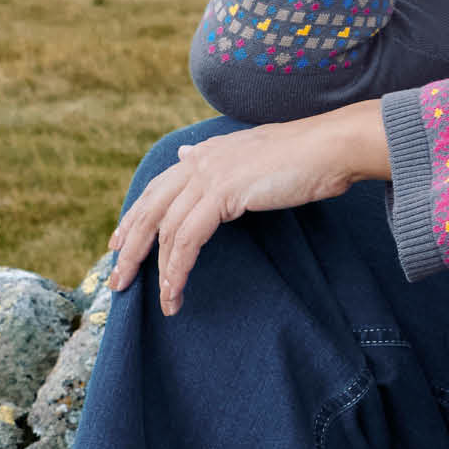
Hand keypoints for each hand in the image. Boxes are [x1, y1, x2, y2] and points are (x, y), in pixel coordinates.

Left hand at [108, 105, 388, 315]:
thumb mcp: (252, 155)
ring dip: (160, 270)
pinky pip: (188, 239)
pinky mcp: (223, 194)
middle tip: (117, 280)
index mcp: (206, 153)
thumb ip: (218, 161)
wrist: (331, 147)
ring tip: (162, 301)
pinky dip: (179, 268)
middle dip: (130, 247)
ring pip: (167, 229)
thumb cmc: (304, 156)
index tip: (118, 244)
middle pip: (150, 209)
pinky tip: (176, 289)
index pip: (158, 188)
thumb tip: (187, 155)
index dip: (134, 218)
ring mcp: (209, 176)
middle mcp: (200, 161)